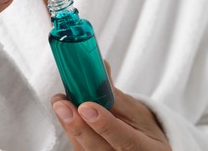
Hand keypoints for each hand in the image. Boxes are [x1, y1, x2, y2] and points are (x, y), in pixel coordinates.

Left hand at [51, 63, 170, 149]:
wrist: (142, 149)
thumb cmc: (141, 129)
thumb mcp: (136, 112)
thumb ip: (116, 95)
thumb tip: (101, 66)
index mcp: (147, 150)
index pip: (125, 141)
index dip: (105, 125)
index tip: (87, 107)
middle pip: (98, 149)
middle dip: (78, 126)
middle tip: (62, 105)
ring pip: (83, 148)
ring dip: (69, 125)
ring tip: (60, 102)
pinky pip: (78, 147)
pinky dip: (70, 128)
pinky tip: (65, 111)